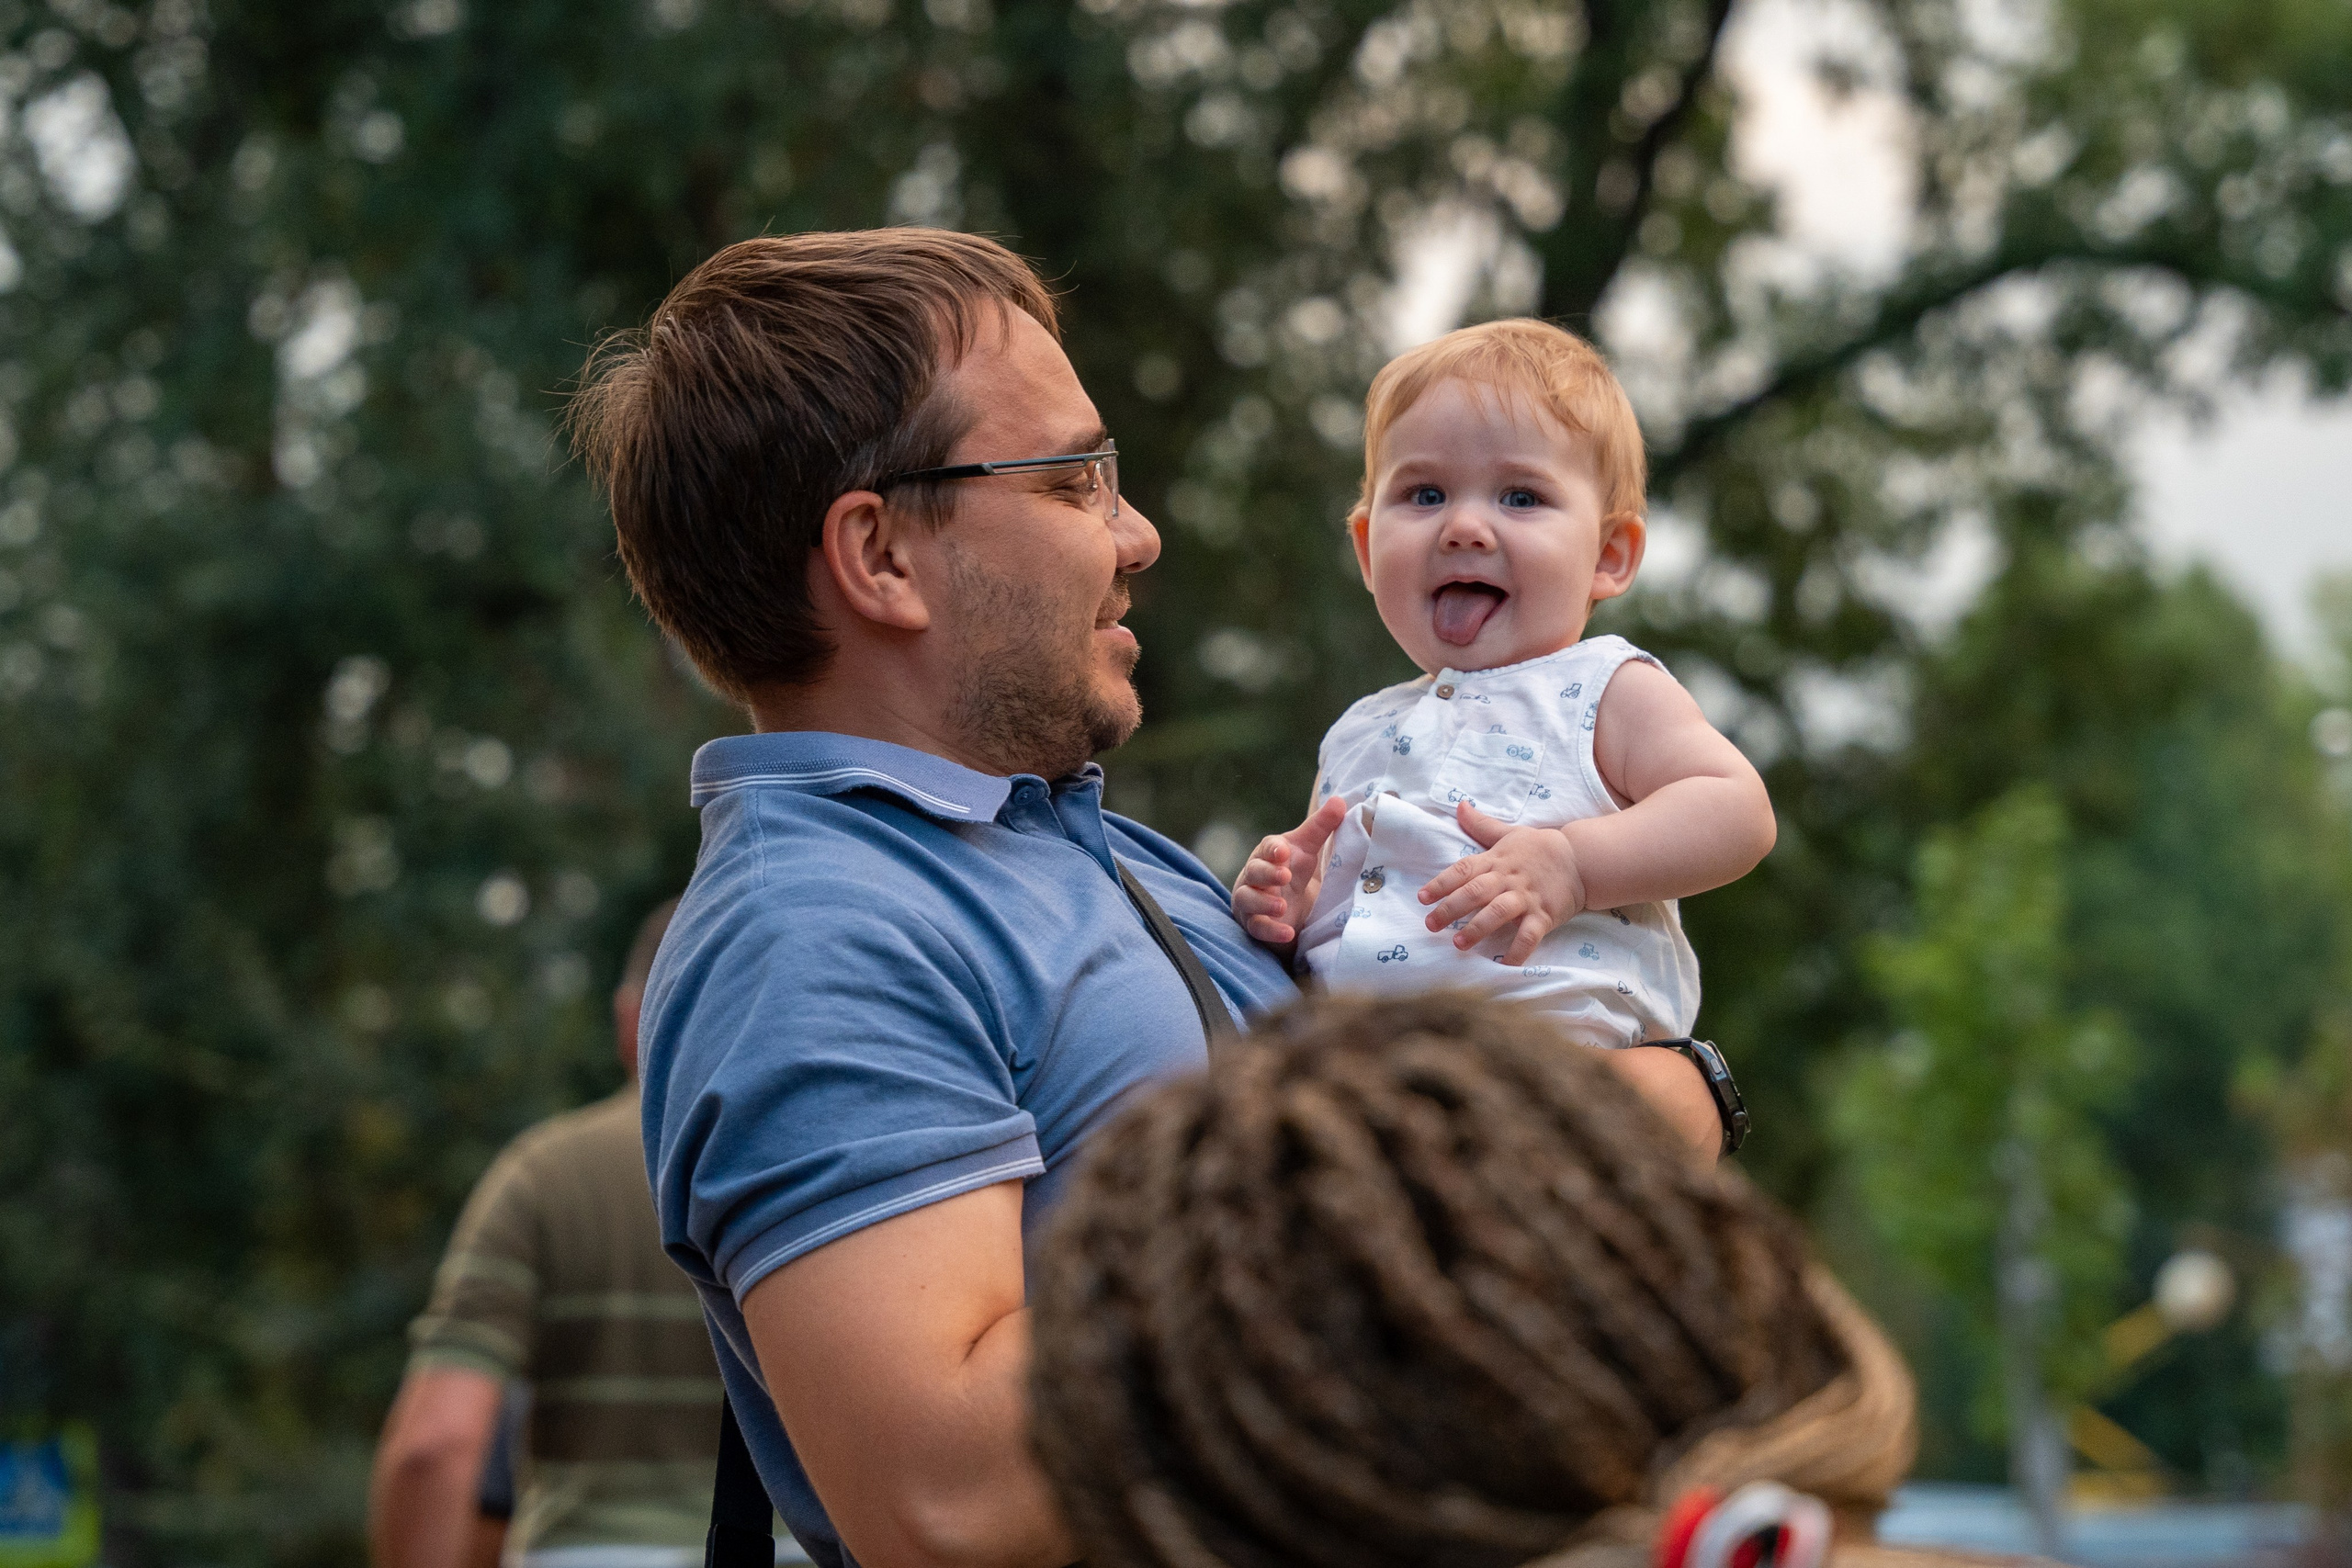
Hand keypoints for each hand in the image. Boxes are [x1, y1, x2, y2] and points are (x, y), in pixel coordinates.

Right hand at [1231, 795, 1349, 946]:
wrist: (1289, 907)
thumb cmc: (1294, 871)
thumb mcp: (1309, 849)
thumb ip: (1322, 826)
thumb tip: (1340, 800)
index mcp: (1269, 854)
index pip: (1267, 848)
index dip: (1274, 850)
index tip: (1284, 851)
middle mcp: (1255, 875)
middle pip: (1254, 871)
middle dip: (1267, 873)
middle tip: (1284, 876)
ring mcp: (1252, 901)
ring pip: (1248, 899)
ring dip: (1263, 903)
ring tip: (1282, 907)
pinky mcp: (1255, 925)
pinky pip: (1257, 928)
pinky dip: (1271, 930)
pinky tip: (1287, 933)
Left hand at [1418, 801, 1587, 964]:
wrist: (1581, 859)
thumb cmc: (1539, 848)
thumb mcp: (1509, 833)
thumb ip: (1482, 825)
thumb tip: (1459, 805)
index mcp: (1496, 860)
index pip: (1463, 870)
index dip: (1441, 883)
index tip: (1421, 897)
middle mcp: (1507, 878)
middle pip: (1476, 892)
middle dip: (1451, 909)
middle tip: (1431, 925)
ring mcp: (1526, 897)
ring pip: (1498, 912)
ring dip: (1478, 928)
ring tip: (1459, 944)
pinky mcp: (1545, 914)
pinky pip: (1530, 935)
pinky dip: (1519, 950)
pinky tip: (1505, 965)